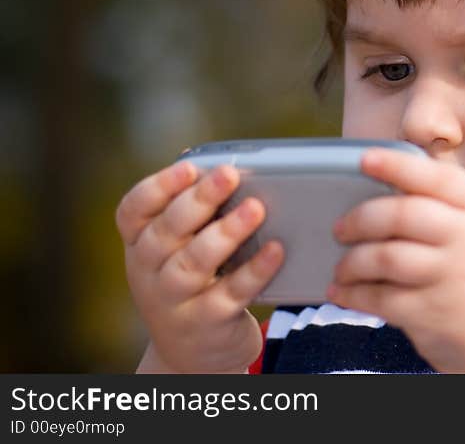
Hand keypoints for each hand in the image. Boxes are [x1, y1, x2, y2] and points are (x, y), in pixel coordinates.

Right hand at [115, 161, 283, 372]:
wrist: (191, 354)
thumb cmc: (191, 284)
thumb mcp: (177, 253)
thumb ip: (193, 216)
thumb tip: (227, 171)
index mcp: (139, 245)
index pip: (133, 211)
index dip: (158, 187)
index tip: (189, 167)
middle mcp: (148, 272)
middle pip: (166, 232)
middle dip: (199, 200)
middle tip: (229, 174)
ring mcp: (174, 301)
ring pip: (194, 263)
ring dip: (226, 233)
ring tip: (255, 208)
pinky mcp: (207, 322)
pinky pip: (231, 294)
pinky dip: (254, 271)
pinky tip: (274, 250)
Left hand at [327, 147, 464, 372]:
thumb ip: (449, 203)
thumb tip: (387, 182)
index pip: (437, 178)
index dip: (397, 165)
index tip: (364, 159)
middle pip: (403, 215)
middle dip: (361, 219)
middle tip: (341, 229)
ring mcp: (451, 278)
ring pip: (386, 257)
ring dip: (352, 262)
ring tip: (342, 268)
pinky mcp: (432, 314)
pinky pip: (380, 298)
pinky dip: (353, 295)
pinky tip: (342, 294)